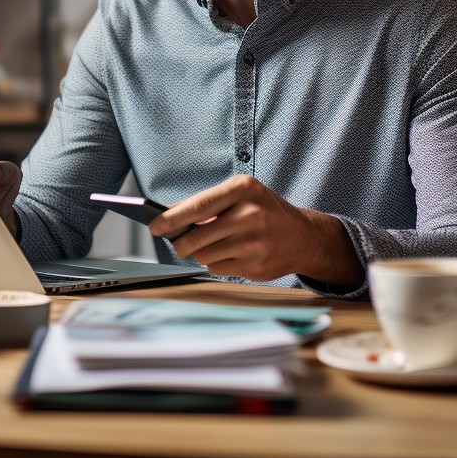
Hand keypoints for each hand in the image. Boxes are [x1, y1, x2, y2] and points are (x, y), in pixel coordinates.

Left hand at [150, 174, 362, 285]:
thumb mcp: (239, 196)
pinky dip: (216, 263)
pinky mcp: (255, 265)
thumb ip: (205, 203)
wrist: (303, 237)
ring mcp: (254, 242)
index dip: (172, 218)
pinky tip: (230, 254)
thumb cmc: (263, 211)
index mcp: (243, 189)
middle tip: (179, 243)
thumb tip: (166, 213)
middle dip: (182, 243)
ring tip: (214, 244)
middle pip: (196, 236)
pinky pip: (217, 268)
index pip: (198, 206)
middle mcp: (250, 214)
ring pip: (204, 255)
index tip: (154, 226)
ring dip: (200, 253)